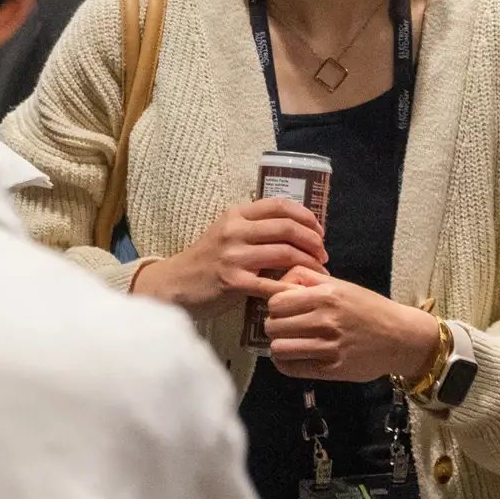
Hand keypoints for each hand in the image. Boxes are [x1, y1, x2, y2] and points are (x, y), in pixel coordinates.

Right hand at [134, 200, 326, 317]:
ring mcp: (234, 255)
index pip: (280, 205)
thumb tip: (294, 229)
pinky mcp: (233, 281)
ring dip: (308, 264)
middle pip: (287, 228)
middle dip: (313, 241)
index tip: (320, 231)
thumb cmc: (206, 260)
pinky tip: (301, 293)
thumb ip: (254, 228)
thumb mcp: (227, 233)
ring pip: (284, 253)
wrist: (175, 284)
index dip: (306, 216)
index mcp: (237, 214)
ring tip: (319, 273)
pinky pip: (270, 284)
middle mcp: (235, 230)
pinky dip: (290, 288)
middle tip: (324, 255)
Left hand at [265, 268, 440, 383]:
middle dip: (274, 325)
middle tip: (284, 326)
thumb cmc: (368, 307)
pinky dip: (285, 363)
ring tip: (288, 342)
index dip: (274, 305)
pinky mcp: (331, 370)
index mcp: (327, 295)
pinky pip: (292, 368)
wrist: (399, 337)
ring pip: (279, 348)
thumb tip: (277, 283)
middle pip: (273, 325)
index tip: (282, 308)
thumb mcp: (341, 284)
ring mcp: (329, 347)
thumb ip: (308, 279)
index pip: (276, 301)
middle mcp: (326, 320)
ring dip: (279, 345)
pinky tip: (293, 357)